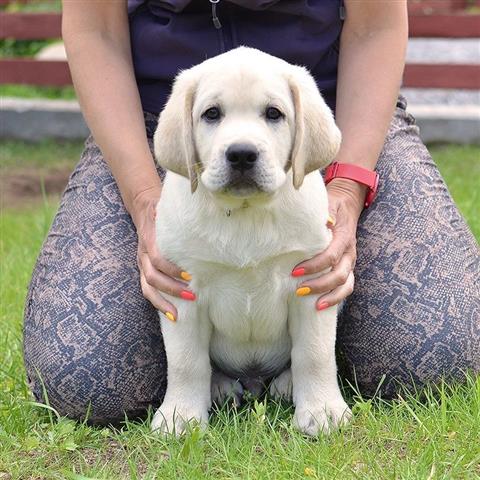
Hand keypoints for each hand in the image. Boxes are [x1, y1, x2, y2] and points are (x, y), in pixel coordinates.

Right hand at [132, 187, 195, 321]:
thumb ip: (176, 213)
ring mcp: (142, 264)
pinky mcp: (143, 270)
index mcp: (149, 240)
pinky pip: (147, 290)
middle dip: (171, 289)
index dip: (172, 270)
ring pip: (147, 288)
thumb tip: (199, 213)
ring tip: (178, 315)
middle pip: (152, 277)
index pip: (158, 259)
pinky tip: (172, 314)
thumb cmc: (161, 208)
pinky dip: (158, 304)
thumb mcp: (166, 207)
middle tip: (192, 296)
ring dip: (162, 303)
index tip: (190, 277)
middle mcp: (143, 254)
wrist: (143, 207)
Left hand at [291, 178, 365, 309]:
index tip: (295, 271)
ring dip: (331, 297)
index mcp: (344, 237)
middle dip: (320, 285)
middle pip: (340, 275)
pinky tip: (321, 306)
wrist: (347, 203)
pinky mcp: (347, 268)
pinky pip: (346, 286)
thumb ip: (325, 213)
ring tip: (316, 306)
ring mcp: (350, 262)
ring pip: (346, 285)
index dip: (314, 266)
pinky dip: (336, 297)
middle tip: (299, 290)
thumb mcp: (328, 204)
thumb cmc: (332, 205)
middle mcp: (350, 252)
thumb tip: (323, 223)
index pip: (331, 256)